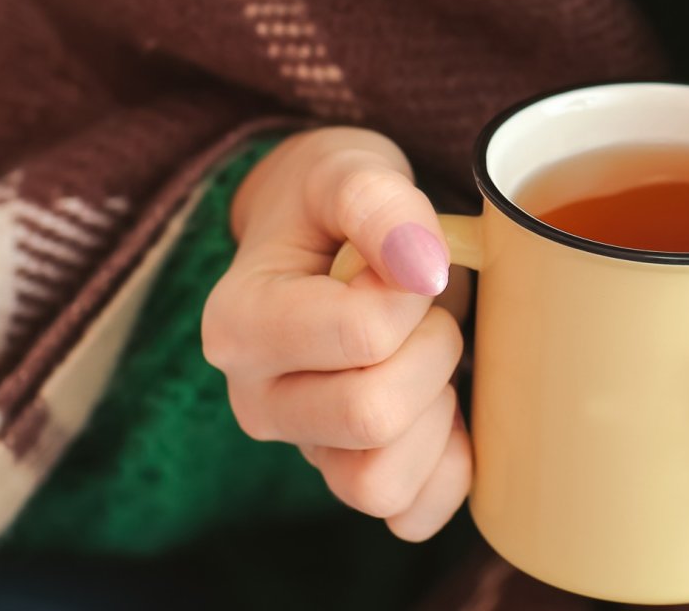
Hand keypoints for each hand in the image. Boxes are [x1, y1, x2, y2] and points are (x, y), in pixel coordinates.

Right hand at [203, 126, 472, 541]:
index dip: (414, 292)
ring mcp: (303, 450)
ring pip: (379, 483)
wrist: (325, 232)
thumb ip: (378, 201)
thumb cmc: (334, 204)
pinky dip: (446, 473)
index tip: (409, 260)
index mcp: (240, 324)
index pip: (361, 334)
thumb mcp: (348, 170)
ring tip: (430, 359)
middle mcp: (256, 399)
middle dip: (432, 351)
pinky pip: (409, 517)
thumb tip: (422, 266)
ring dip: (435, 417)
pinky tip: (449, 414)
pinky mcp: (348, 480)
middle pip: (371, 416)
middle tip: (429, 309)